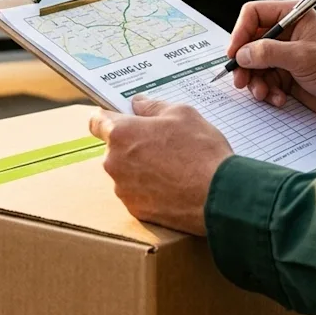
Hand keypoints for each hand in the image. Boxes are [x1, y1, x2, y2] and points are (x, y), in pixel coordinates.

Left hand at [88, 96, 232, 235]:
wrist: (218, 196)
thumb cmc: (201, 151)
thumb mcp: (182, 114)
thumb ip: (153, 106)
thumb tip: (138, 104)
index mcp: (121, 134)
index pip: (96, 121)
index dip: (109, 118)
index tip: (123, 119)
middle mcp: (114, 162)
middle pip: (114, 148)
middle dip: (133, 144)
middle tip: (162, 143)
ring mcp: (123, 189)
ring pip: (126, 172)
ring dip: (141, 168)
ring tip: (172, 167)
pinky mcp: (136, 210)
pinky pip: (137, 193)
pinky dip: (149, 189)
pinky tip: (173, 185)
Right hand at [228, 0, 315, 122]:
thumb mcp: (303, 57)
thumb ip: (269, 52)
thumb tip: (241, 54)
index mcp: (292, 16)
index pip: (253, 14)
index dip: (240, 32)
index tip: (234, 53)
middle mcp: (285, 33)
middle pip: (248, 42)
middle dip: (244, 63)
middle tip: (240, 80)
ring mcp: (284, 55)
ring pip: (253, 65)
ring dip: (255, 81)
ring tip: (263, 94)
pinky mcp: (285, 75)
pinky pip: (263, 81)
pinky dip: (267, 91)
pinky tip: (279, 99)